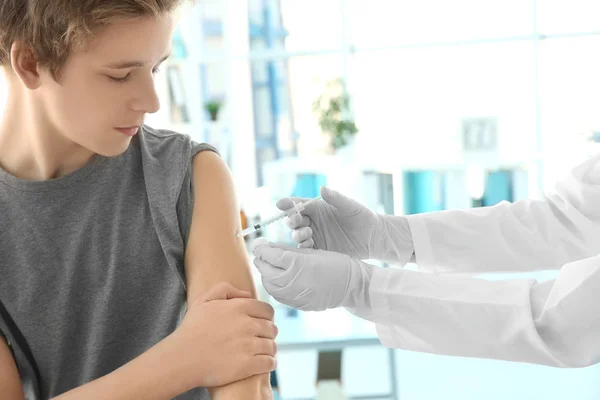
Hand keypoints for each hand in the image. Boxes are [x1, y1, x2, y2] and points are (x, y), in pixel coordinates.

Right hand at [173, 282, 277, 388]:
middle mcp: (246, 325)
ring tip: (264, 352)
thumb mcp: (204, 300)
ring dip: (270, 349)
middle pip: (271, 328)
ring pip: (271, 346)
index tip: (263, 323)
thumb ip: (226, 289)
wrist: (181, 358)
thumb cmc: (192, 329)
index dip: (267, 317)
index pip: (267, 310)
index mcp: (239, 307)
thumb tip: (247, 295)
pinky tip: (265, 363)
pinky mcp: (247, 365)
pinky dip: (270, 363)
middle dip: (268, 333)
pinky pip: (269, 363)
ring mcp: (248, 346)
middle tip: (262, 338)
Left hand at [252, 239, 372, 311]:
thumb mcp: (312, 252)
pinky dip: (274, 286)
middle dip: (261, 261)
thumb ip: (288, 250)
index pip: (270, 256)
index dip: (261, 249)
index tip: (258, 244)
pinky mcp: (298, 305)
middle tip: (261, 254)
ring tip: (268, 267)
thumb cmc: (336, 264)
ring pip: (269, 285)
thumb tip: (268, 247)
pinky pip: (278, 296)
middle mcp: (293, 281)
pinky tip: (278, 280)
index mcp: (298, 264)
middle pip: (266, 271)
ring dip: (266, 275)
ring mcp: (295, 296)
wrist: (353, 286)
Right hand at [280, 187, 413, 264]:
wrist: (373, 237)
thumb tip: (322, 188)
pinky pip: (306, 250)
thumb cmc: (363, 217)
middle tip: (296, 220)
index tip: (280, 204)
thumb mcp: (350, 206)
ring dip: (298, 234)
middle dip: (292, 220)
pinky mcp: (320, 250)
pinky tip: (308, 245)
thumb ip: (336, 198)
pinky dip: (303, 248)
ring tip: (307, 233)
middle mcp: (314, 222)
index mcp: (318, 208)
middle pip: (294, 221)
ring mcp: (315, 236)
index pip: (299, 204)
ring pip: (298, 235)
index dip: (288, 204)